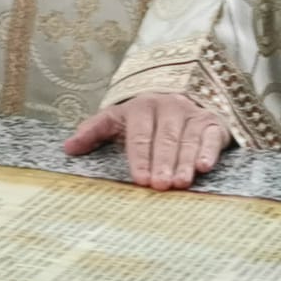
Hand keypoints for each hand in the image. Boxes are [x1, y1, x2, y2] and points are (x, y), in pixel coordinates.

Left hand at [62, 93, 230, 190]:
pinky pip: (211, 136)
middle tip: (160, 185)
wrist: (178, 96)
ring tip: (181, 183)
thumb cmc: (142, 118)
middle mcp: (168, 107)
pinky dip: (208, 150)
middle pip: (165, 138)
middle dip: (162, 162)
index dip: (140, 157)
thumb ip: (93, 132)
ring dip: (184, 161)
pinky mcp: (212, 122)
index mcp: (141, 107)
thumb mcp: (116, 119)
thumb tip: (67, 148)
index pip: (140, 135)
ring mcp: (191, 114)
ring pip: (187, 139)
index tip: (140, 178)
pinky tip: (204, 167)